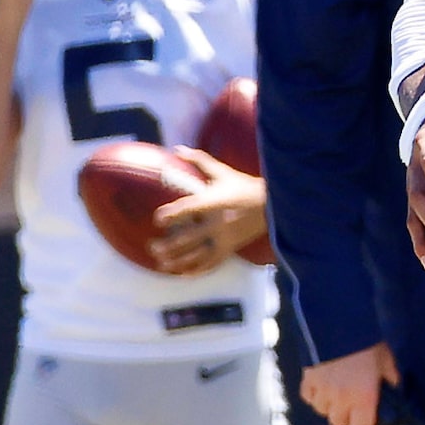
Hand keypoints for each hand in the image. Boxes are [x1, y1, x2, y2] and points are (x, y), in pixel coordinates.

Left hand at [150, 149, 266, 275]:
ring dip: (179, 261)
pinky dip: (197, 270)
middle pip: (189, 238)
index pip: (189, 209)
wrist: (272, 205)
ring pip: (198, 255)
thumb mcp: (222, 172)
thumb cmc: (244, 186)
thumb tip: (177, 150)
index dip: (172, 215)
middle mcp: (218, 223)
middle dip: (169, 245)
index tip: (158, 219)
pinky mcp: (231, 248)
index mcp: (214, 202)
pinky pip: (211, 263)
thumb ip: (199, 160)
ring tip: (162, 263)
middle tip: (152, 247)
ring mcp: (225, 238)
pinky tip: (183, 274)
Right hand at [301, 343, 399, 424]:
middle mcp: (341, 399)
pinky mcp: (307, 378)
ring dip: (330, 405)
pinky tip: (323, 385)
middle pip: (339, 424)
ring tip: (338, 392)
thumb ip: (390, 379)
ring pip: (323, 411)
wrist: (338, 320)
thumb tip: (393, 388)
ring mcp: (322, 390)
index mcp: (363, 398)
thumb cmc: (366, 341)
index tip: (367, 424)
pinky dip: (315, 395)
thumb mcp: (387, 360)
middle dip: (347, 418)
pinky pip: (309, 397)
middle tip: (354, 405)